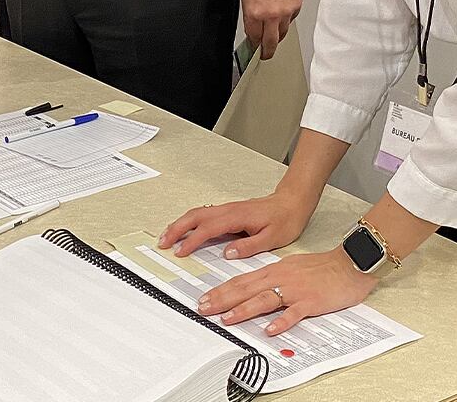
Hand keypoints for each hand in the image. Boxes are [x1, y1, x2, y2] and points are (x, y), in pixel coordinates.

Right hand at [159, 191, 315, 259]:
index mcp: (237, 217)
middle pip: (194, 216)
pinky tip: (185, 229)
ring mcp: (227, 209)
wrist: (292, 202)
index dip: (192, 240)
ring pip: (196, 213)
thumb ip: (249, 246)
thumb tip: (228, 254)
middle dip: (176, 229)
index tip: (181, 251)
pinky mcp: (228, 211)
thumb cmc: (285, 219)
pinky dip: (189, 221)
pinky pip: (203, 214)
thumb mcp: (272, 237)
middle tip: (163, 243)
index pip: (207, 228)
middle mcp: (228, 210)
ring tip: (167, 237)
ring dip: (179, 224)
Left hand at [195, 247, 377, 334]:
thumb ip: (272, 276)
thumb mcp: (291, 266)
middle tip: (204, 308)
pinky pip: (293, 313)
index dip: (221, 290)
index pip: (242, 280)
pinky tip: (269, 329)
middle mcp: (280, 278)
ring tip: (227, 319)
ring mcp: (295, 290)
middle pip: (246, 289)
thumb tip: (254, 286)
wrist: (350, 263)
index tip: (204, 297)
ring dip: (243, 310)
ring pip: (264, 299)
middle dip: (222, 299)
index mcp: (274, 270)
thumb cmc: (322, 266)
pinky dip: (281, 321)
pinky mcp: (311, 302)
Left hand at [241, 0, 301, 59]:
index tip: (253, 49)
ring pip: (283, 32)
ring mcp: (286, 11)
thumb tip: (254, 26)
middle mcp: (271, 15)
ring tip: (274, 37)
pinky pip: (292, 19)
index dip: (253, 45)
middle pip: (271, 42)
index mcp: (254, 13)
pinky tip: (282, 16)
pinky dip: (287, 19)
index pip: (254, 38)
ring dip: (278, 35)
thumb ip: (250, 13)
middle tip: (265, 55)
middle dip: (267, 51)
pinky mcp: (297, 5)